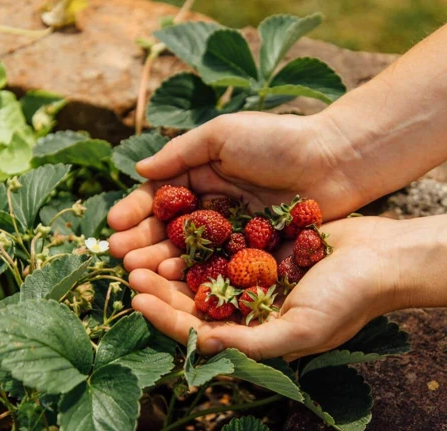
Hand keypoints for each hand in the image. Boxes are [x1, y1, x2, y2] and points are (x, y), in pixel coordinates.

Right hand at [107, 111, 368, 273]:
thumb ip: (181, 153)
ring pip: (189, 252)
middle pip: (168, 230)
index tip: (113, 226)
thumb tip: (139, 172)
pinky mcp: (252, 254)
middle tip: (120, 257)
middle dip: (142, 242)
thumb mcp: (223, 134)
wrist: (333, 160)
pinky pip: (218, 266)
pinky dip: (195, 273)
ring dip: (161, 261)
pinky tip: (175, 280)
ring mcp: (231, 234)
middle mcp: (212, 207)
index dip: (135, 212)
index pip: (159, 198)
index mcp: (200, 176)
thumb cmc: (278, 140)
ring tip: (139, 271)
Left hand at [126, 216, 400, 359]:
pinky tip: (178, 226)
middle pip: (194, 304)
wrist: (384, 257)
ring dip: (174, 265)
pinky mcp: (263, 251)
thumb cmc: (350, 299)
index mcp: (257, 337)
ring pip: (203, 276)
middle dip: (161, 290)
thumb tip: (203, 346)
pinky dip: (201, 242)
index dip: (166, 319)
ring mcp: (256, 281)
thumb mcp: (302, 328)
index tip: (136, 298)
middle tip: (129, 269)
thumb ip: (252, 343)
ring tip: (145, 248)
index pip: (200, 333)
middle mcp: (252, 312)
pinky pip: (223, 248)